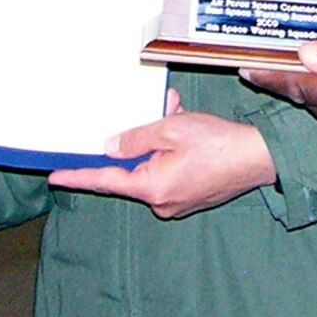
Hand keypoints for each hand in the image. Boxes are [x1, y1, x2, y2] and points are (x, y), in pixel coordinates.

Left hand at [48, 89, 277, 218]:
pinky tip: (190, 131)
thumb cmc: (219, 143)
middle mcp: (162, 203)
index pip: (105, 180)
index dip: (78, 176)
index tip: (55, 177)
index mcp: (152, 187)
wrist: (261, 158)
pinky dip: (174, 153)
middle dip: (142, 140)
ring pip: (155, 167)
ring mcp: (178, 203)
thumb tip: (110, 146)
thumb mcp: (171, 129)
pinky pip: (171, 173)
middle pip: (135, 169)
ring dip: (162, 142)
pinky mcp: (192, 199)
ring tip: (180, 114)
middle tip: (164, 113)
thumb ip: (136, 138)